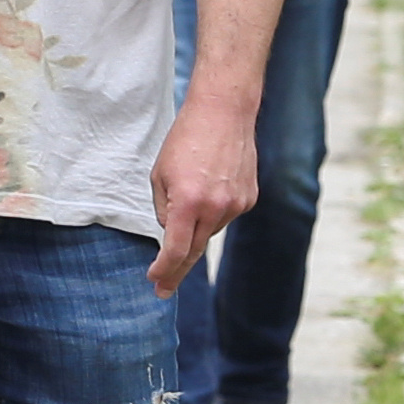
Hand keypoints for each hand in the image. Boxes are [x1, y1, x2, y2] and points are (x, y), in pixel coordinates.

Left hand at [148, 94, 257, 286]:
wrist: (224, 112)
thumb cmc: (185, 139)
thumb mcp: (160, 174)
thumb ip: (163, 209)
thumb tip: (170, 233)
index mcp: (187, 202)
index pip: (175, 250)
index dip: (163, 270)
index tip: (154, 281)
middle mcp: (215, 208)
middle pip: (193, 251)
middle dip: (176, 272)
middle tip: (163, 290)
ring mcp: (236, 205)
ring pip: (209, 230)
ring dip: (195, 226)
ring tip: (192, 190)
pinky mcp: (249, 199)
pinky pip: (224, 215)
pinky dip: (213, 210)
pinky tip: (211, 185)